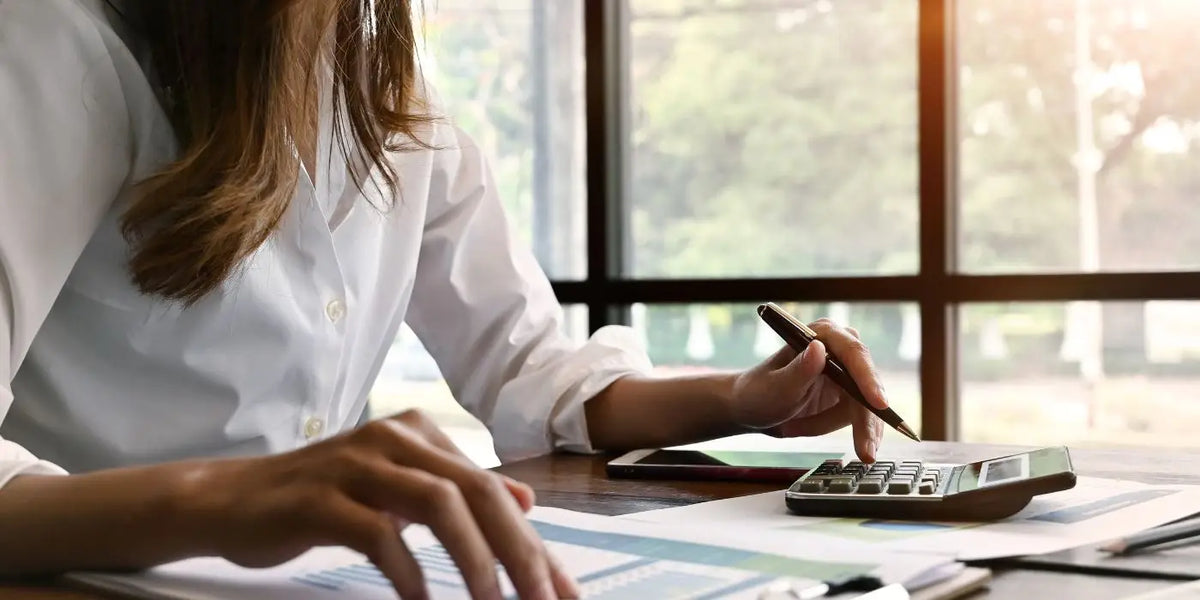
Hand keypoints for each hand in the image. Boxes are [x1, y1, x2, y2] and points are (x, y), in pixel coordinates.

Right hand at [181, 409, 577, 599]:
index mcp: (419, 434)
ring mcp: (355, 463)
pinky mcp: (319, 497)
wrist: (229, 499)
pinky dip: (407, 572)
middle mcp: (394, 438)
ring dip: (473, 560)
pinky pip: (377, 534)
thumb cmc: (323, 499)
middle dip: (518, 551)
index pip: (492, 489)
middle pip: (476, 492)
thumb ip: (458, 492)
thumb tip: (524, 502)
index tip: (560, 591)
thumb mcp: (398, 490)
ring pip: (438, 504)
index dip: (532, 542)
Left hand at [729, 318, 886, 461]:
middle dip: (864, 420)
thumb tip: (819, 348)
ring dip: (830, 424)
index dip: (868, 379)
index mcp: (821, 335)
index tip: (878, 403)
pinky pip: (856, 417)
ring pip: (862, 406)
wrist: (752, 409)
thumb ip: (799, 370)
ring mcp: (846, 372)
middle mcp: (839, 349)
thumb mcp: (776, 387)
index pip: (853, 354)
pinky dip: (834, 429)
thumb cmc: (758, 393)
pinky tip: (808, 431)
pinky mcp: (848, 394)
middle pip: (866, 385)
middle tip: (865, 452)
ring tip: (795, 429)